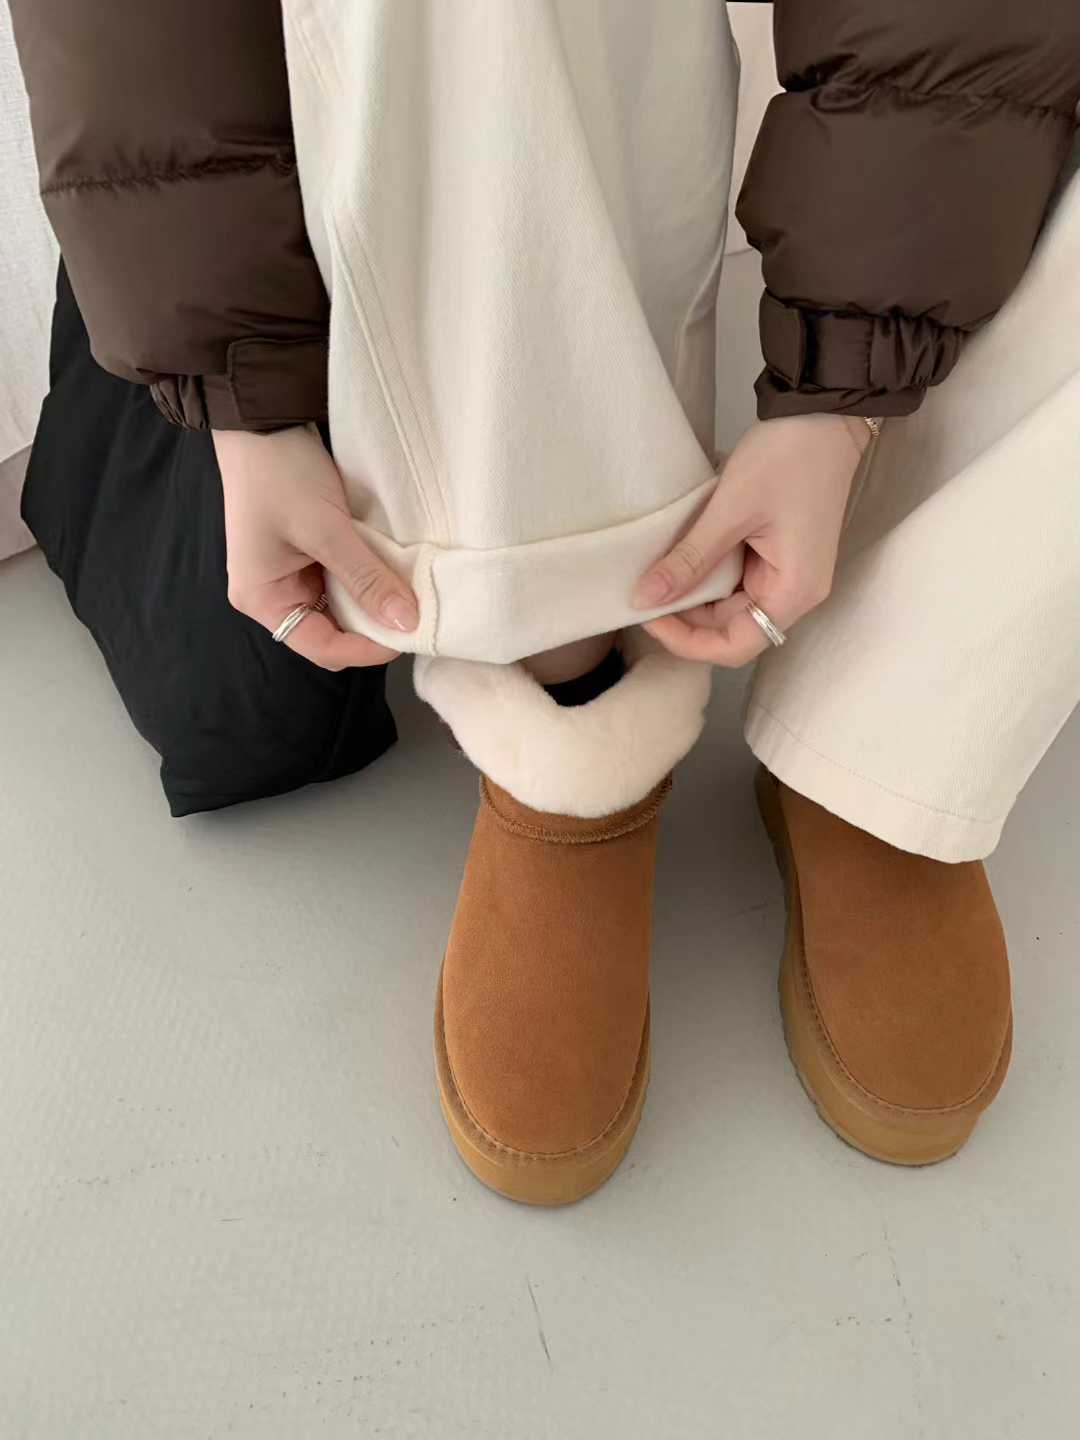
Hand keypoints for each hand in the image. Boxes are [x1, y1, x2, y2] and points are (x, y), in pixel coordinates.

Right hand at [215, 424, 418, 669]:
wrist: (262, 417)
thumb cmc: (280, 472)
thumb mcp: (326, 528)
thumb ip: (366, 578)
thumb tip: (406, 622)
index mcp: (262, 599)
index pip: (322, 648)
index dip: (367, 648)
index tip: (409, 632)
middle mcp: (272, 595)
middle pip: (332, 631)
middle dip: (372, 626)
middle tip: (415, 612)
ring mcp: (288, 574)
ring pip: (341, 606)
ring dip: (372, 599)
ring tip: (406, 589)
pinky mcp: (306, 553)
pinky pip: (341, 579)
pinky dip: (366, 577)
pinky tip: (389, 568)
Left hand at [633, 414, 870, 665]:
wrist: (825, 414)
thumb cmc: (788, 457)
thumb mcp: (730, 509)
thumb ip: (689, 560)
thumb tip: (645, 599)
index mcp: (794, 591)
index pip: (735, 646)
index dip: (687, 641)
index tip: (648, 617)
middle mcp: (796, 593)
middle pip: (731, 629)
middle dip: (685, 618)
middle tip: (642, 592)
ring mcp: (788, 575)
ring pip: (730, 607)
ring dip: (693, 597)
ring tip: (656, 575)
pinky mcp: (778, 556)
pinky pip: (736, 581)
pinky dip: (707, 575)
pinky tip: (680, 559)